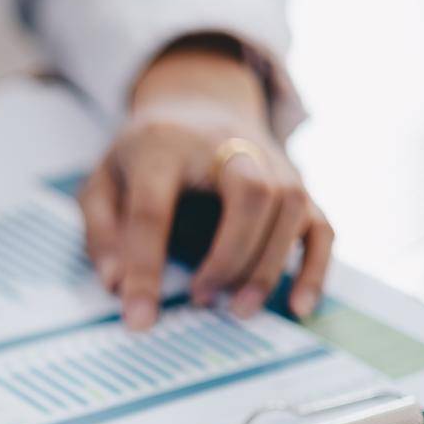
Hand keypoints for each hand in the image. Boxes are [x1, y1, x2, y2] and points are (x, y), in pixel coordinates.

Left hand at [80, 39, 333, 329]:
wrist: (197, 105)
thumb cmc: (144, 157)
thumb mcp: (102, 183)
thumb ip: (102, 233)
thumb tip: (115, 285)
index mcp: (163, 147)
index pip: (153, 210)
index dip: (145, 268)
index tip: (139, 319)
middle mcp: (226, 145)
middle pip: (250, 192)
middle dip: (230, 255)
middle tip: (201, 300)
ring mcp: (271, 161)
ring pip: (291, 206)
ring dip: (267, 266)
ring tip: (235, 309)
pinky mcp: (298, 183)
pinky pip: (321, 226)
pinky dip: (315, 269)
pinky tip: (297, 308)